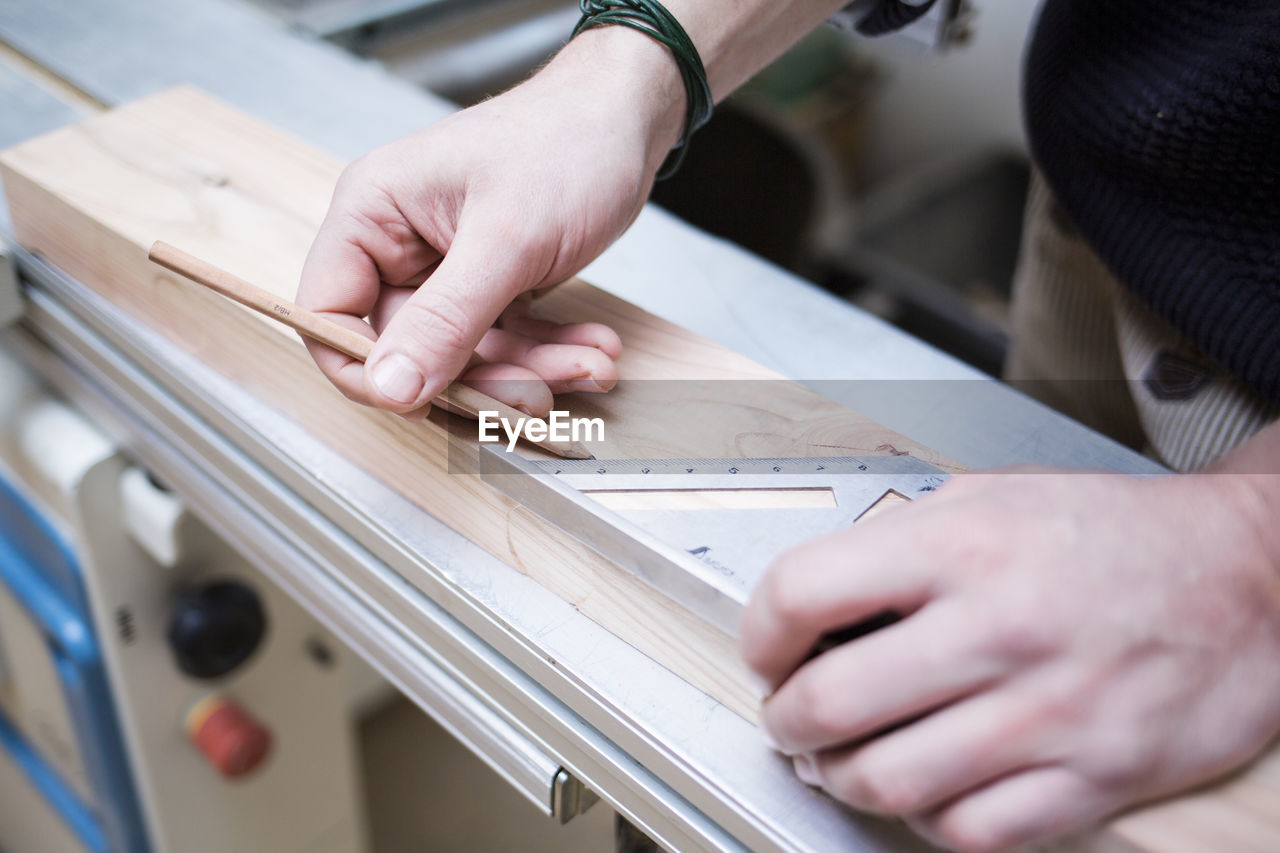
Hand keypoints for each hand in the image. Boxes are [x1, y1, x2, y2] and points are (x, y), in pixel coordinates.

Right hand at [296, 29, 683, 417]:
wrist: (628, 119)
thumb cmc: (566, 142)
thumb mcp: (507, 239)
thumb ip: (445, 319)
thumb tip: (389, 386)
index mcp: (373, 214)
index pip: (328, 313)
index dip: (363, 368)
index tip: (419, 399)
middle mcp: (398, 244)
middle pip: (408, 350)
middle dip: (481, 377)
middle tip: (537, 395)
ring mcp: (445, 268)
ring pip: (466, 355)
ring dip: (532, 369)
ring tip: (592, 362)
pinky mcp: (489, 284)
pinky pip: (505, 340)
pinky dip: (550, 352)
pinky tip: (594, 350)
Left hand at [741, 468, 1279, 851]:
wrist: (1248, 577)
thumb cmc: (1117, 535)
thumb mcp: (995, 495)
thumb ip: (902, 539)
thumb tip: (819, 598)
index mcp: (963, 546)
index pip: (802, 592)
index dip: (760, 632)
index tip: (769, 649)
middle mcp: (998, 629)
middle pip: (830, 702)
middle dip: (786, 720)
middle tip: (791, 717)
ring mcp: (1047, 713)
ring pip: (888, 781)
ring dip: (842, 777)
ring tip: (842, 760)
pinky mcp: (1093, 777)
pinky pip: (971, 831)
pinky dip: (926, 820)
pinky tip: (923, 790)